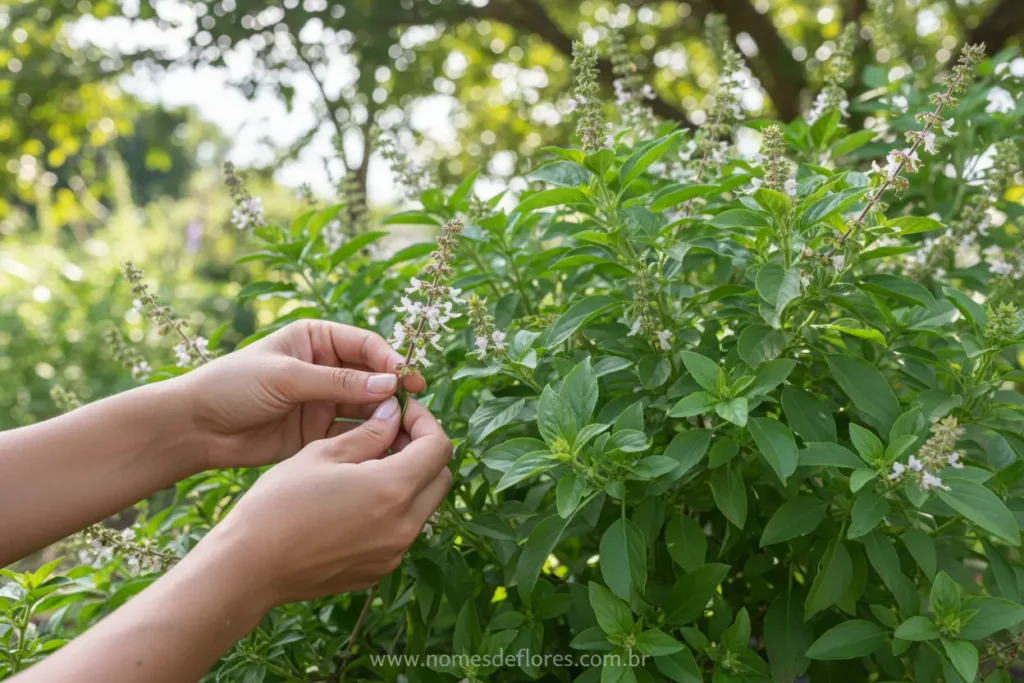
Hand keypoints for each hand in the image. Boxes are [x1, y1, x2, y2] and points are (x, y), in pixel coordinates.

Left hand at [176, 320, 424, 469]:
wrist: (195, 427)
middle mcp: (326, 368)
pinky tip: (384, 449)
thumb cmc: (233, 386)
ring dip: (385, 418)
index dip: (390, 362)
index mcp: (317, 340)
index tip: (409, 380)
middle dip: (393, 392)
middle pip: (372, 377)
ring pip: (367, 407)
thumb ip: (338, 382)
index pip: (366, 345)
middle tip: (414, 409)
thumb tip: (389, 384)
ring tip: (403, 432)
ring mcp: (324, 401)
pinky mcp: (319, 432)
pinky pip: (354, 434)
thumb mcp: (286, 377)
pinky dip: (370, 440)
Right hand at [198, 397, 451, 605]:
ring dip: (410, 480)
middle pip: (440, 477)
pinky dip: (393, 509)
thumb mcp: (323, 454)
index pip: (438, 447)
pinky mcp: (379, 570)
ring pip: (423, 506)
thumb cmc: (279, 503)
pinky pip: (402, 531)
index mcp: (393, 489)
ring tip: (370, 465)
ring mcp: (394, 552)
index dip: (424, 421)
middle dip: (423, 450)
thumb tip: (394, 413)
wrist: (249, 567)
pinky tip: (357, 499)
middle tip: (390, 435)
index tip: (401, 411)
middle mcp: (404, 526)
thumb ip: (369, 433)